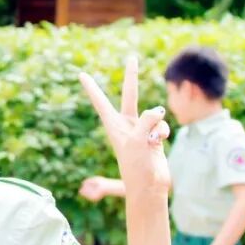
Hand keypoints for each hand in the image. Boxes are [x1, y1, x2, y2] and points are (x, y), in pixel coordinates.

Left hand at [78, 56, 170, 197]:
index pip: (100, 102)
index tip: (81, 74)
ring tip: (151, 143)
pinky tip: (159, 144)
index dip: (92, 88)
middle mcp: (126, 125)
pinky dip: (163, 133)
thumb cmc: (137, 167)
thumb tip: (158, 110)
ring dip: (156, 126)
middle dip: (132, 77)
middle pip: (130, 95)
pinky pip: (162, 126)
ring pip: (153, 115)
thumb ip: (147, 121)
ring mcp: (141, 130)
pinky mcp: (154, 137)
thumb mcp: (138, 141)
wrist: (150, 187)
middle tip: (132, 57)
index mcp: (113, 126)